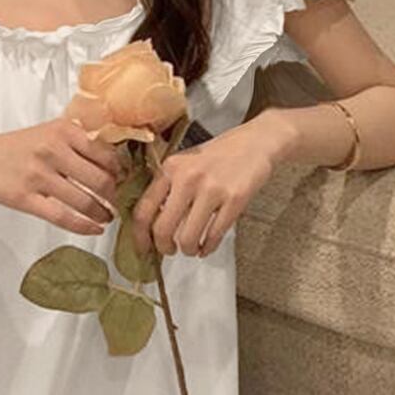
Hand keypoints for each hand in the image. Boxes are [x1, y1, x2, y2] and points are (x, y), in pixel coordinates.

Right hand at [0, 116, 125, 235]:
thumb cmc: (22, 147)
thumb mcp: (50, 132)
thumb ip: (80, 141)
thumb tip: (117, 162)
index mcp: (63, 130)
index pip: (105, 154)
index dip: (119, 171)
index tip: (122, 180)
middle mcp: (52, 150)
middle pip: (100, 179)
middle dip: (113, 195)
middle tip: (115, 202)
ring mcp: (38, 175)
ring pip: (84, 201)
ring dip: (102, 213)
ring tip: (107, 217)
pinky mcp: (26, 198)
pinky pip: (64, 217)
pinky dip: (84, 226)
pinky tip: (94, 229)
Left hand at [130, 118, 290, 257]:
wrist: (255, 143)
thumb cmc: (217, 156)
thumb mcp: (185, 163)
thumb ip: (167, 188)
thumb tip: (151, 225)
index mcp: (170, 169)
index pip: (143, 209)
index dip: (139, 236)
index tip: (143, 249)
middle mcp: (188, 178)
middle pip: (163, 228)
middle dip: (164, 248)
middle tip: (170, 251)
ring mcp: (212, 189)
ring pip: (188, 237)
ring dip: (188, 250)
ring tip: (192, 248)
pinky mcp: (235, 199)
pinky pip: (214, 235)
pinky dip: (208, 248)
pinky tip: (207, 247)